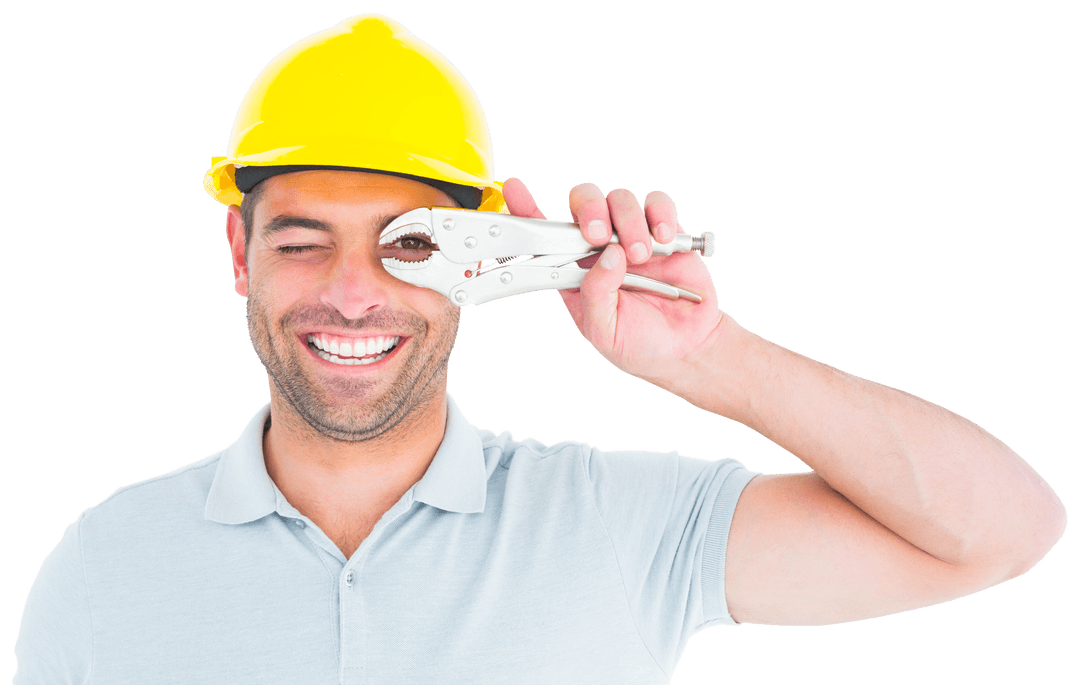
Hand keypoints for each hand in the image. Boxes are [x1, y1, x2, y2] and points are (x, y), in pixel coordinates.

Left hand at [501, 177, 724, 386]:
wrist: (688, 347)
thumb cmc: (640, 343)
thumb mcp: (604, 330)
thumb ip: (596, 294)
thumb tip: (606, 256)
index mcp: (575, 269)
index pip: (545, 234)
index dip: (526, 209)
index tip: (514, 190)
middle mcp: (600, 247)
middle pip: (584, 202)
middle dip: (589, 211)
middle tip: (599, 236)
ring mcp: (631, 235)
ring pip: (620, 199)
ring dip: (629, 224)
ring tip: (641, 256)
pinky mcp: (664, 232)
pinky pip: (657, 204)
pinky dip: (660, 215)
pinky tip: (663, 241)